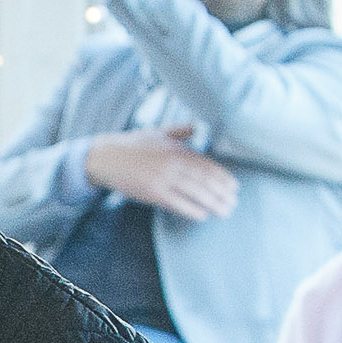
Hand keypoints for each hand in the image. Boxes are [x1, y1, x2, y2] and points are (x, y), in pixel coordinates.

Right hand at [83, 128, 236, 220]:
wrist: (106, 157)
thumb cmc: (132, 145)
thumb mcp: (158, 133)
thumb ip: (179, 131)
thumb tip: (197, 126)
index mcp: (176, 149)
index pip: (206, 165)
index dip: (223, 177)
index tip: (235, 187)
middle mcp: (172, 163)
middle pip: (205, 180)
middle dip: (222, 193)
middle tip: (234, 203)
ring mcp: (162, 178)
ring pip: (195, 192)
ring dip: (213, 203)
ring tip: (224, 212)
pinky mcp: (152, 192)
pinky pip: (177, 203)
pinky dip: (192, 210)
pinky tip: (203, 215)